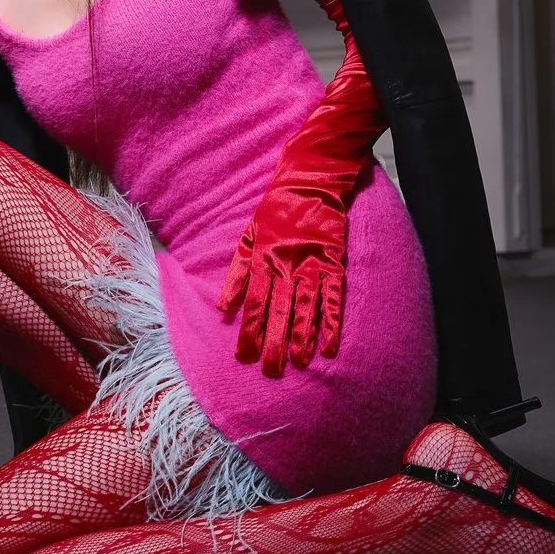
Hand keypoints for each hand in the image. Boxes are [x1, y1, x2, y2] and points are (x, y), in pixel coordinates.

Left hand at [220, 180, 348, 375]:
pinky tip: (330, 346)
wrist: (308, 182)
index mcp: (263, 262)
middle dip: (274, 342)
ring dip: (302, 337)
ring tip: (299, 363)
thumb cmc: (274, 212)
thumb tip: (221, 308)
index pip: (253, 304)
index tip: (243, 357)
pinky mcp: (333, 263)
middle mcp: (286, 267)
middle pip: (279, 311)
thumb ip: (236, 274)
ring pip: (305, 308)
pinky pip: (333, 298)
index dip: (249, 331)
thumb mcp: (247, 237)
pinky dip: (332, 323)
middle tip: (271, 371)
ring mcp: (311, 266)